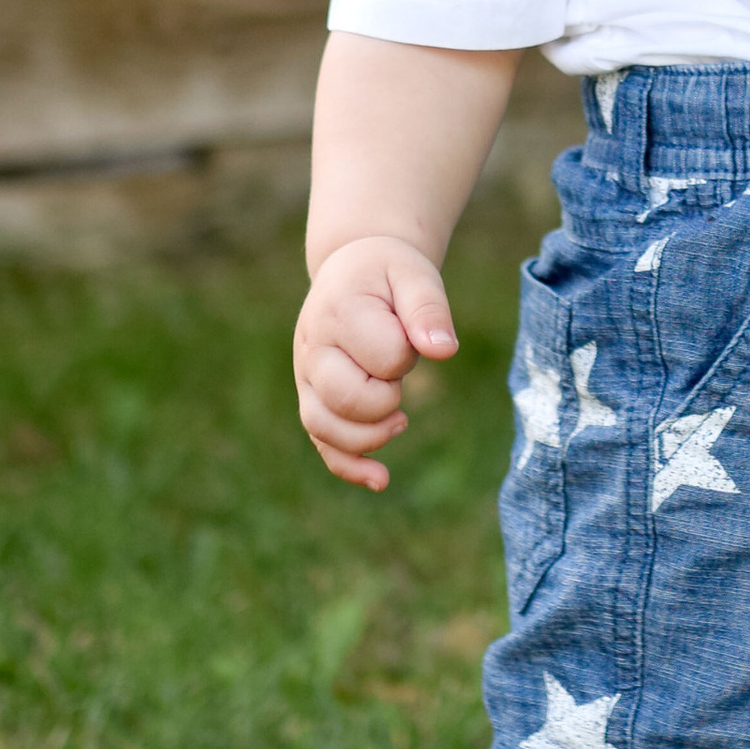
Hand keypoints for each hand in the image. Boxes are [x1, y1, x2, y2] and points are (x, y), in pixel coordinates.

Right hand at [295, 238, 456, 490]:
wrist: (351, 268)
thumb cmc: (388, 272)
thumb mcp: (414, 274)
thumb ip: (428, 309)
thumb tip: (444, 351)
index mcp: (338, 312)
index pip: (383, 357)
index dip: (407, 354)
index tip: (407, 333)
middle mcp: (312, 348)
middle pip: (349, 399)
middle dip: (387, 398)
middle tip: (399, 375)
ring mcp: (305, 378)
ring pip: (327, 429)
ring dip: (371, 436)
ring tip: (400, 421)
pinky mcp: (311, 399)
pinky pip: (322, 444)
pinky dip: (349, 467)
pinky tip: (381, 479)